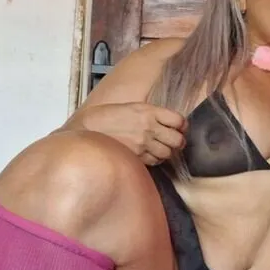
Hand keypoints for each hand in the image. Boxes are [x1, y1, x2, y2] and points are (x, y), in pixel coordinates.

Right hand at [73, 102, 187, 164]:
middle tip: (174, 141)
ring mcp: (143, 144)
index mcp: (149, 111)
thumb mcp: (132, 107)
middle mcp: (149, 128)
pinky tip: (150, 155)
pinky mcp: (136, 157)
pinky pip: (155, 162)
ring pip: (168, 153)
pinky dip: (156, 160)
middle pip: (177, 140)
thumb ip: (151, 114)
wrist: (87, 128)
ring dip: (167, 152)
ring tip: (160, 148)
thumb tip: (167, 123)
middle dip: (178, 141)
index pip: (179, 120)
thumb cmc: (107, 116)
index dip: (182, 125)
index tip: (180, 127)